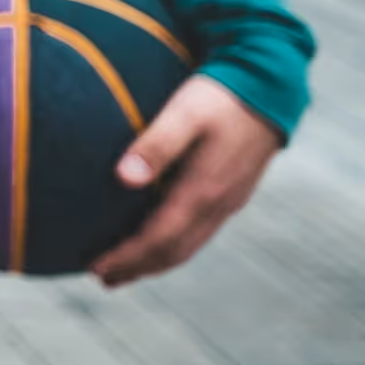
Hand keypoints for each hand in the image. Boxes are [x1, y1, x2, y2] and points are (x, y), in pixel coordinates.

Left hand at [90, 73, 282, 286]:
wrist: (267, 85)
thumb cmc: (218, 95)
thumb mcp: (183, 113)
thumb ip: (155, 144)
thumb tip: (123, 179)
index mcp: (203, 190)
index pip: (160, 239)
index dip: (128, 257)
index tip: (96, 268)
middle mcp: (218, 203)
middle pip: (175, 251)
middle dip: (139, 268)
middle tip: (103, 279)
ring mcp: (228, 200)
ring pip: (190, 244)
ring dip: (156, 260)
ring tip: (124, 269)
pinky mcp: (232, 191)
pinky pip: (200, 230)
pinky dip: (174, 243)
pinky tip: (158, 238)